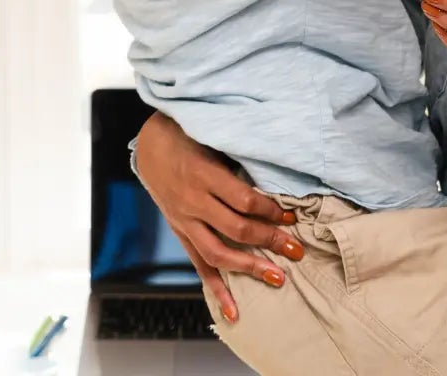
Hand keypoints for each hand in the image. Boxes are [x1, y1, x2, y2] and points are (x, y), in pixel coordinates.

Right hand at [132, 111, 304, 321]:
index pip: (245, 201)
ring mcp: (184, 220)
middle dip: (270, 241)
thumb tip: (277, 178)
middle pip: (237, 230)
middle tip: (296, 250)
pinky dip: (216, 289)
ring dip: (250, 268)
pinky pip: (199, 264)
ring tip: (277, 277)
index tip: (291, 216)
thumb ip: (239, 159)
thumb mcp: (214, 138)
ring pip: (218, 252)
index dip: (271, 211)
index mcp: (204, 174)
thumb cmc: (189, 135)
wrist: (149, 144)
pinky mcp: (180, 231)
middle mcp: (193, 201)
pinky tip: (233, 312)